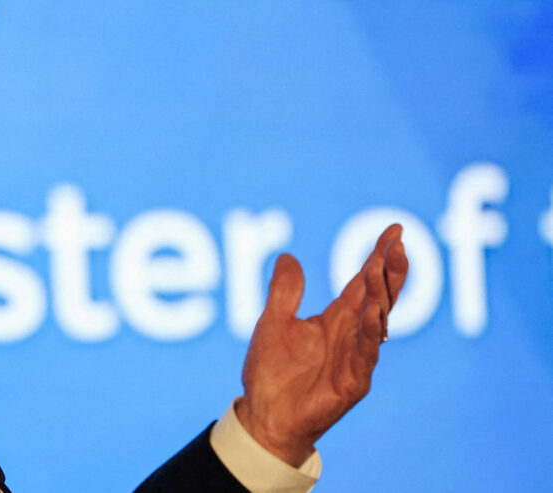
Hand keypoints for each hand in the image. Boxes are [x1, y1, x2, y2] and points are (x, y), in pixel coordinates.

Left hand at [235, 223, 407, 466]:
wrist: (264, 415)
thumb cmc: (270, 372)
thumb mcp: (272, 322)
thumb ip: (284, 292)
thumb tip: (288, 255)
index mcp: (336, 319)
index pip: (364, 282)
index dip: (378, 256)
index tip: (395, 229)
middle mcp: (351, 334)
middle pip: (380, 296)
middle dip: (390, 271)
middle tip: (398, 244)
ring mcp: (356, 357)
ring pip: (377, 320)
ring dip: (380, 294)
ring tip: (380, 266)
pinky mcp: (354, 381)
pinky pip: (366, 353)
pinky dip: (370, 332)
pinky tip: (371, 311)